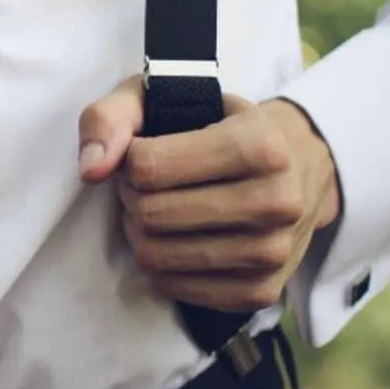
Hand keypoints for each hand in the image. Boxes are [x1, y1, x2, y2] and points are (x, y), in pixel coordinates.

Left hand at [78, 77, 341, 312]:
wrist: (299, 162)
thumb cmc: (218, 122)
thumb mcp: (163, 96)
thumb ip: (112, 117)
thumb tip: (91, 170)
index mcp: (259, 145)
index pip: (148, 167)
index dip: (127, 160)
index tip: (141, 151)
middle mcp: (276, 201)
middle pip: (151, 214)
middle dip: (131, 196)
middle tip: (144, 183)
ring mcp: (273, 251)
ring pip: (158, 256)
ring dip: (140, 232)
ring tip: (158, 207)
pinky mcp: (262, 292)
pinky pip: (176, 289)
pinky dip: (160, 266)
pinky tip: (173, 238)